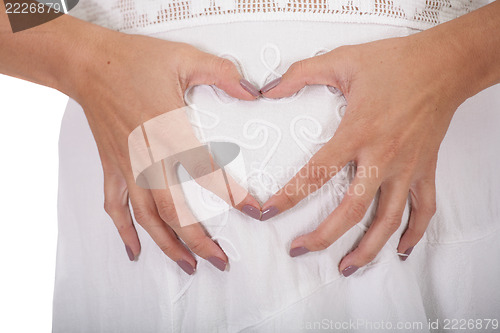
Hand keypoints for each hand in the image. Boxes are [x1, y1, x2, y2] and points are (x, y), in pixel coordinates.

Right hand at [72, 31, 260, 273]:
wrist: (88, 64)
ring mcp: (127, 167)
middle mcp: (148, 157)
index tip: (254, 212)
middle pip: (175, 211)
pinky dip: (123, 232)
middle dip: (199, 241)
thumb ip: (222, 73)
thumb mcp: (185, 58)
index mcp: (171, 131)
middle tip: (221, 261)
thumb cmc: (134, 61)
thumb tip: (253, 90)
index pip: (207, 172)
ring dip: (167, 245)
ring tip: (188, 266)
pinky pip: (115, 207)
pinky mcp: (113, 167)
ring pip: (146, 218)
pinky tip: (134, 251)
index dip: (233, 195)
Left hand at [261, 34, 467, 275]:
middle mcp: (382, 157)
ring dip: (367, 248)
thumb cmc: (397, 62)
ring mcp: (407, 168)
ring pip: (388, 220)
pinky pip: (424, 209)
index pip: (316, 174)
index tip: (267, 213)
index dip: (288, 197)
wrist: (445, 65)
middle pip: (351, 210)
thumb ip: (301, 74)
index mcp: (358, 133)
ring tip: (346, 268)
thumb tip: (268, 89)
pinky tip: (401, 249)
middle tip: (298, 250)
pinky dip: (414, 233)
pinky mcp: (426, 170)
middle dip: (322, 236)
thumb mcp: (343, 60)